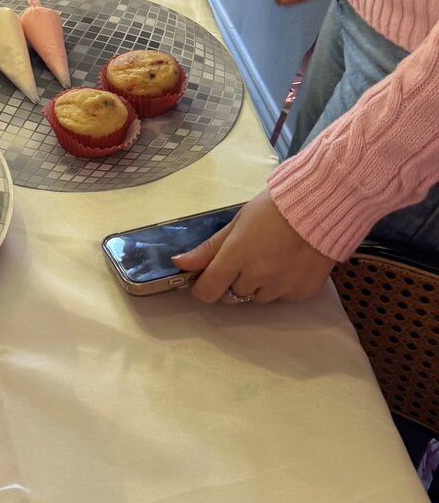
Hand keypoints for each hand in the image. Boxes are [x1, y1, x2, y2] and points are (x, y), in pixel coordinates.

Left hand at [172, 189, 335, 303]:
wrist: (322, 204)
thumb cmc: (275, 208)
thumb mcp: (237, 223)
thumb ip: (208, 248)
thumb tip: (180, 263)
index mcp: (237, 256)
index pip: (208, 291)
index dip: (203, 287)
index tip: (206, 278)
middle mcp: (258, 276)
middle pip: (232, 296)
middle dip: (231, 283)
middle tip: (245, 259)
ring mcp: (282, 286)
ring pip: (258, 298)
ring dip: (257, 285)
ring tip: (270, 258)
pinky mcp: (303, 292)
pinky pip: (283, 297)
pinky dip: (281, 286)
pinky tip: (289, 263)